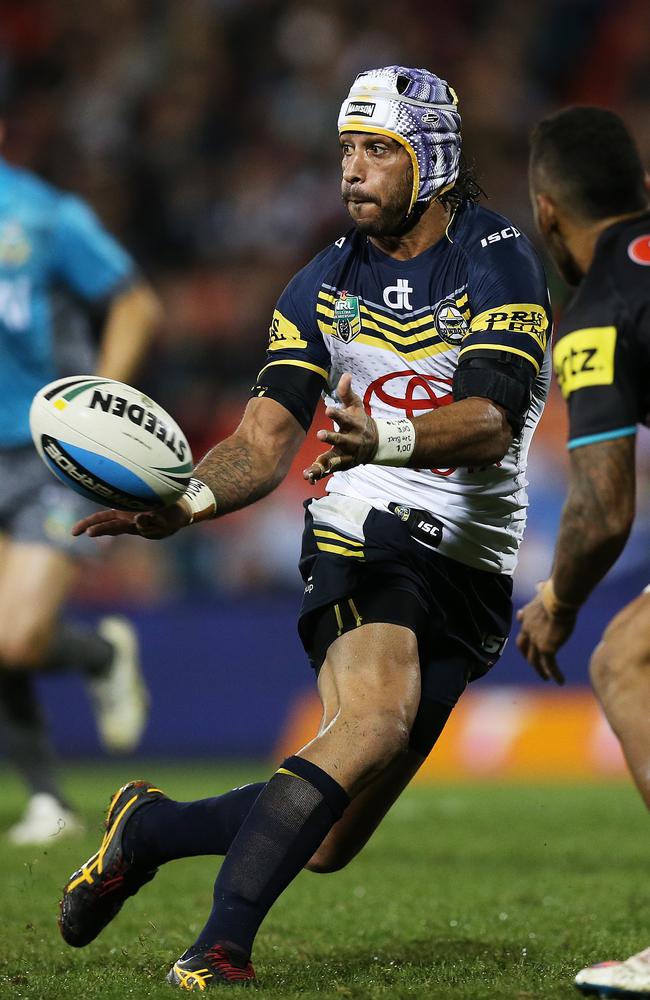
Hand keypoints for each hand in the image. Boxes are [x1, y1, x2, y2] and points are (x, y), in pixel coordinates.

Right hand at [72, 503, 189, 539]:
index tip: (73, 533)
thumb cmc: (154, 505)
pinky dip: (156, 520)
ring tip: (139, 518)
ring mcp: (146, 525)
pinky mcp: (161, 526)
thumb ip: (131, 506)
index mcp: (122, 515)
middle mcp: (131, 522)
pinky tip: (156, 516)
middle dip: (103, 529)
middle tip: (90, 533)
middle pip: (115, 526)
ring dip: (140, 523)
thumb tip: (129, 513)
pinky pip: (157, 523)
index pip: (101, 519)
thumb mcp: (137, 503)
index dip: (87, 525)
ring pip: (139, 526)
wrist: (179, 513)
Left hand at [303, 373, 377, 483]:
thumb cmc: (361, 421)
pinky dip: (319, 474)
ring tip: (310, 471)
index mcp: (354, 424)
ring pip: (334, 460)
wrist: (376, 444)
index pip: (345, 418)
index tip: (328, 410)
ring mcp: (347, 455)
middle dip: (331, 438)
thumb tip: (346, 374)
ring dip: (323, 465)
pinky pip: (329, 470)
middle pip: (341, 440)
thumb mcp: (356, 405)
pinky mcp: (342, 465)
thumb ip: (347, 392)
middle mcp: (351, 441)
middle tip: (319, 434)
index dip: (337, 414)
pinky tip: (308, 477)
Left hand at [516, 585, 575, 684]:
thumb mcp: (545, 590)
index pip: (522, 622)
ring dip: (539, 670)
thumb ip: (541, 589)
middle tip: (533, 662)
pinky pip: (550, 665)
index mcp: (528, 613)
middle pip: (523, 646)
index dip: (525, 627)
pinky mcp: (547, 648)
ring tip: (545, 677)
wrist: (559, 600)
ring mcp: (536, 640)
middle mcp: (528, 628)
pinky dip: (554, 674)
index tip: (525, 629)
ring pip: (534, 660)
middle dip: (527, 655)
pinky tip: (560, 681)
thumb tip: (540, 584)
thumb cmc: (556, 591)